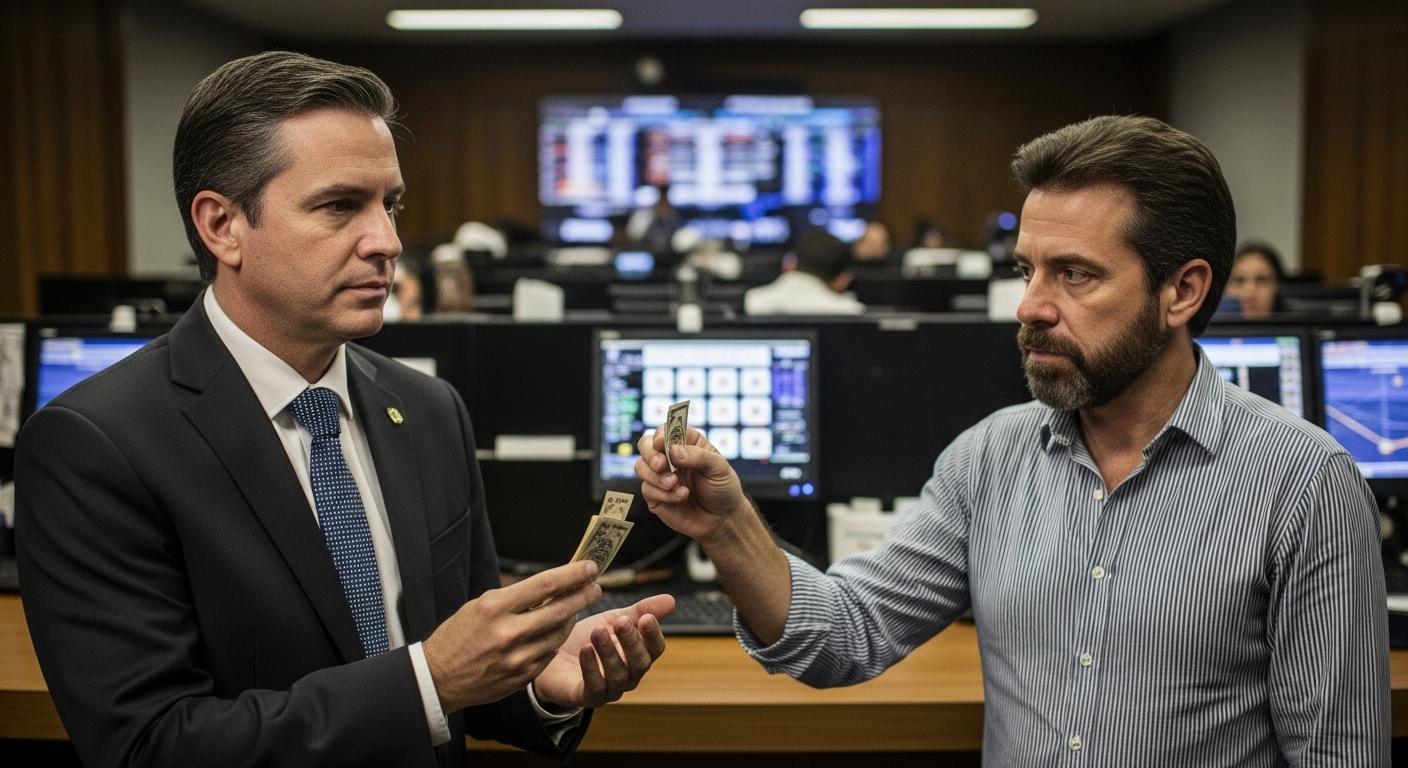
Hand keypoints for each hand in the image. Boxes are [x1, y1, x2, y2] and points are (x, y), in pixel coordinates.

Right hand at [423, 561, 601, 712]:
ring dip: (571, 618)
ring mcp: (517, 658)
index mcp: (495, 607)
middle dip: (583, 595)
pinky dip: (554, 641)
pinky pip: (549, 654)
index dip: (573, 574)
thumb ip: (515, 597)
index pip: (545, 585)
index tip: (590, 567)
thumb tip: (552, 586)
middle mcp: (508, 632)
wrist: (438, 677)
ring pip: (560, 634)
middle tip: (595, 587)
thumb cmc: (458, 635)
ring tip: (574, 608)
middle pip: (560, 609)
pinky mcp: (522, 677)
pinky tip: (554, 632)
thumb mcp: (480, 606)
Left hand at [533, 593, 674, 708]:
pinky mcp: (588, 698)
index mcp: (637, 655)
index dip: (653, 635)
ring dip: (609, 652)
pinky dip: (591, 668)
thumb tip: (672, 599)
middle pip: (640, 663)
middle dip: (632, 642)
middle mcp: (629, 676)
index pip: (655, 649)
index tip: (646, 617)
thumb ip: (639, 611)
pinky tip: (586, 649)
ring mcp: (610, 690)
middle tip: (621, 622)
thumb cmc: (586, 638)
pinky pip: (595, 687)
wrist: (552, 655)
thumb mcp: (612, 620)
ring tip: (598, 632)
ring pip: (619, 675)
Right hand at [635, 427, 748, 543]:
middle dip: (649, 453)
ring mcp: (660, 476)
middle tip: (660, 464)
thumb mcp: (719, 468)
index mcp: (686, 442)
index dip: (660, 434)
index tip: (662, 444)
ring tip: (674, 484)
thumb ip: (698, 456)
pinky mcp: (655, 495)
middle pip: (645, 444)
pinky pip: (647, 489)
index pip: (666, 430)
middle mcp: (670, 457)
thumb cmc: (723, 488)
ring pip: (641, 467)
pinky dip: (663, 493)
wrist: (722, 519)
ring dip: (655, 476)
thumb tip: (674, 450)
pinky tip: (681, 496)